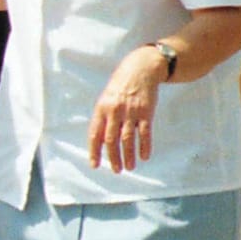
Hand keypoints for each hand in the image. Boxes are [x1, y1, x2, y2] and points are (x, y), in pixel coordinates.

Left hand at [87, 47, 165, 172]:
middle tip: (116, 170)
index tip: (95, 165)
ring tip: (129, 167)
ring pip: (127, 139)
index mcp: (101, 108)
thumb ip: (104, 116)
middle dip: (113, 157)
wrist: (140, 69)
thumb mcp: (107, 97)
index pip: (95, 134)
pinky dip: (144, 146)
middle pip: (111, 139)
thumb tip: (100, 139)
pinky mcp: (146, 112)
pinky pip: (144, 133)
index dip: (94, 151)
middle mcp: (114, 111)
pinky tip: (144, 156)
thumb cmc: (121, 85)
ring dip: (128, 156)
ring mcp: (131, 112)